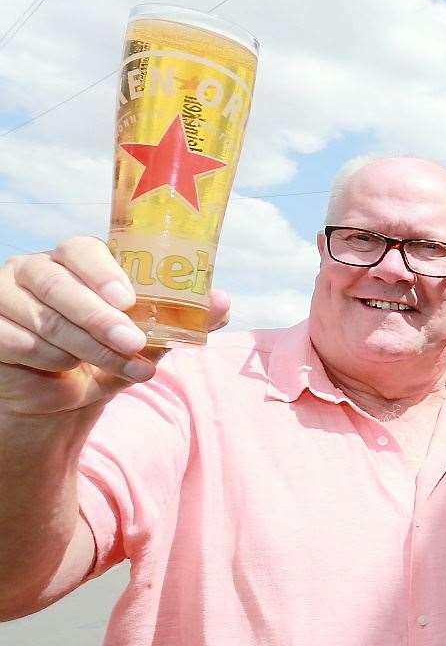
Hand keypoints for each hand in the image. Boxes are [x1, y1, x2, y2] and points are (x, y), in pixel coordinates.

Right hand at [0, 237, 230, 416]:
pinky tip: (68, 373)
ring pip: (44, 318)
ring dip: (86, 348)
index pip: (83, 250)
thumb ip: (184, 318)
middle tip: (133, 341)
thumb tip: (223, 302)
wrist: (63, 396)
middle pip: (59, 283)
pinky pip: (17, 342)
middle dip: (99, 316)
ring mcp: (6, 296)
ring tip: (120, 367)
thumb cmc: (106, 353)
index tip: (129, 300)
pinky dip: (50, 361)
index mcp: (77, 260)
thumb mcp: (148, 338)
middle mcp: (36, 270)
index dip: (104, 272)